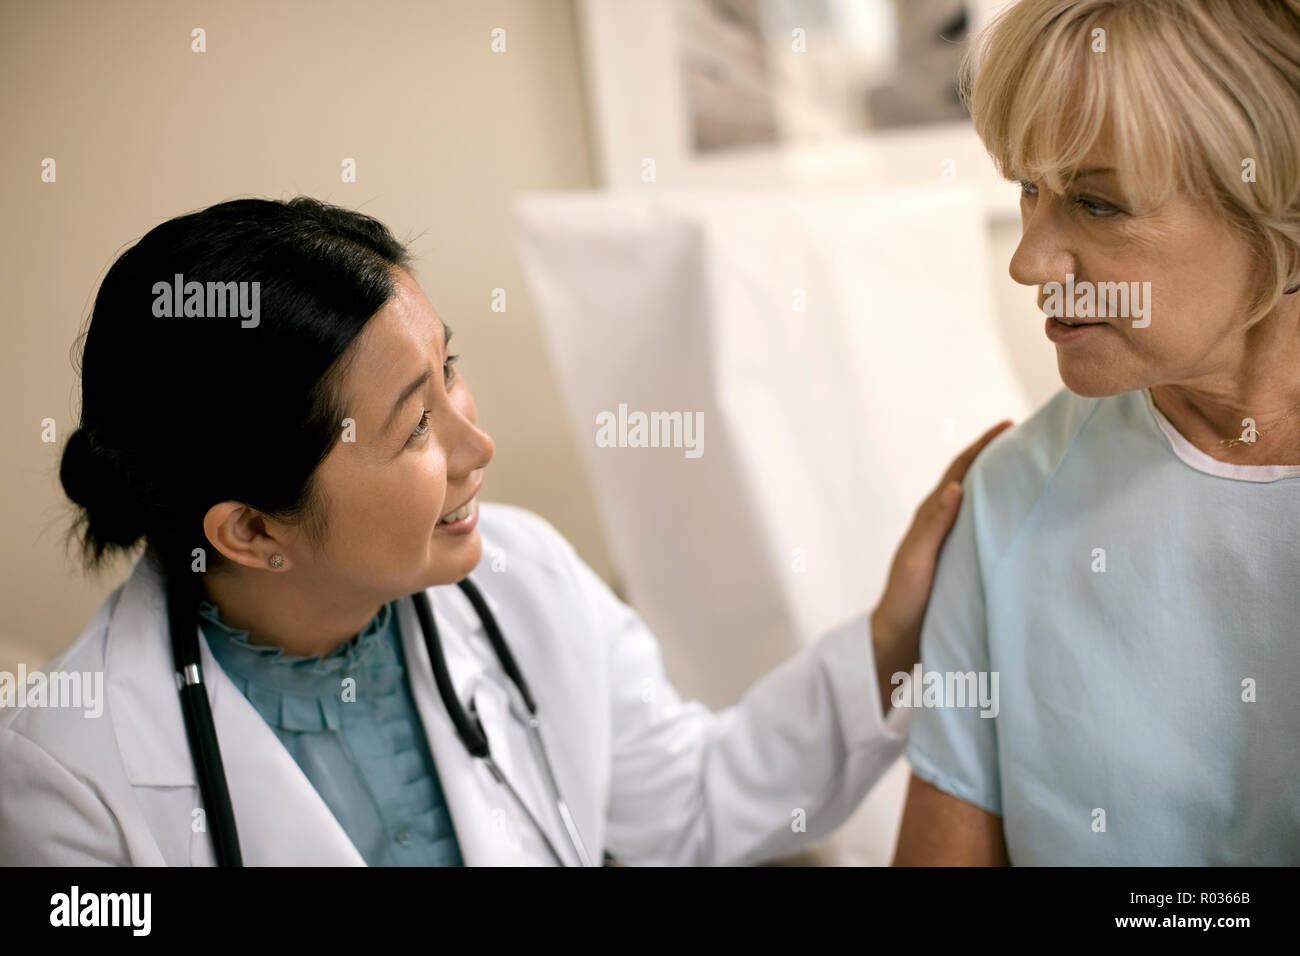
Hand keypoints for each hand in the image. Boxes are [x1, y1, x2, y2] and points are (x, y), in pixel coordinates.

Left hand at [871, 419, 1012, 715]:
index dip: (982, 447)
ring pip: (980, 503)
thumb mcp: (916, 561)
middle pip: (971, 480)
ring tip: (1032, 470)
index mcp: (929, 517)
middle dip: (996, 456)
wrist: (898, 639)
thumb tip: (953, 486)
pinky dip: (1001, 514)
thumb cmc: (905, 600)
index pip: (959, 472)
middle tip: (1030, 439)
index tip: (1009, 426)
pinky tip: (1021, 518)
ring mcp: (951, 542)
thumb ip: (933, 525)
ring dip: (1001, 484)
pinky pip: (984, 528)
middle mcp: (941, 523)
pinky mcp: (959, 561)